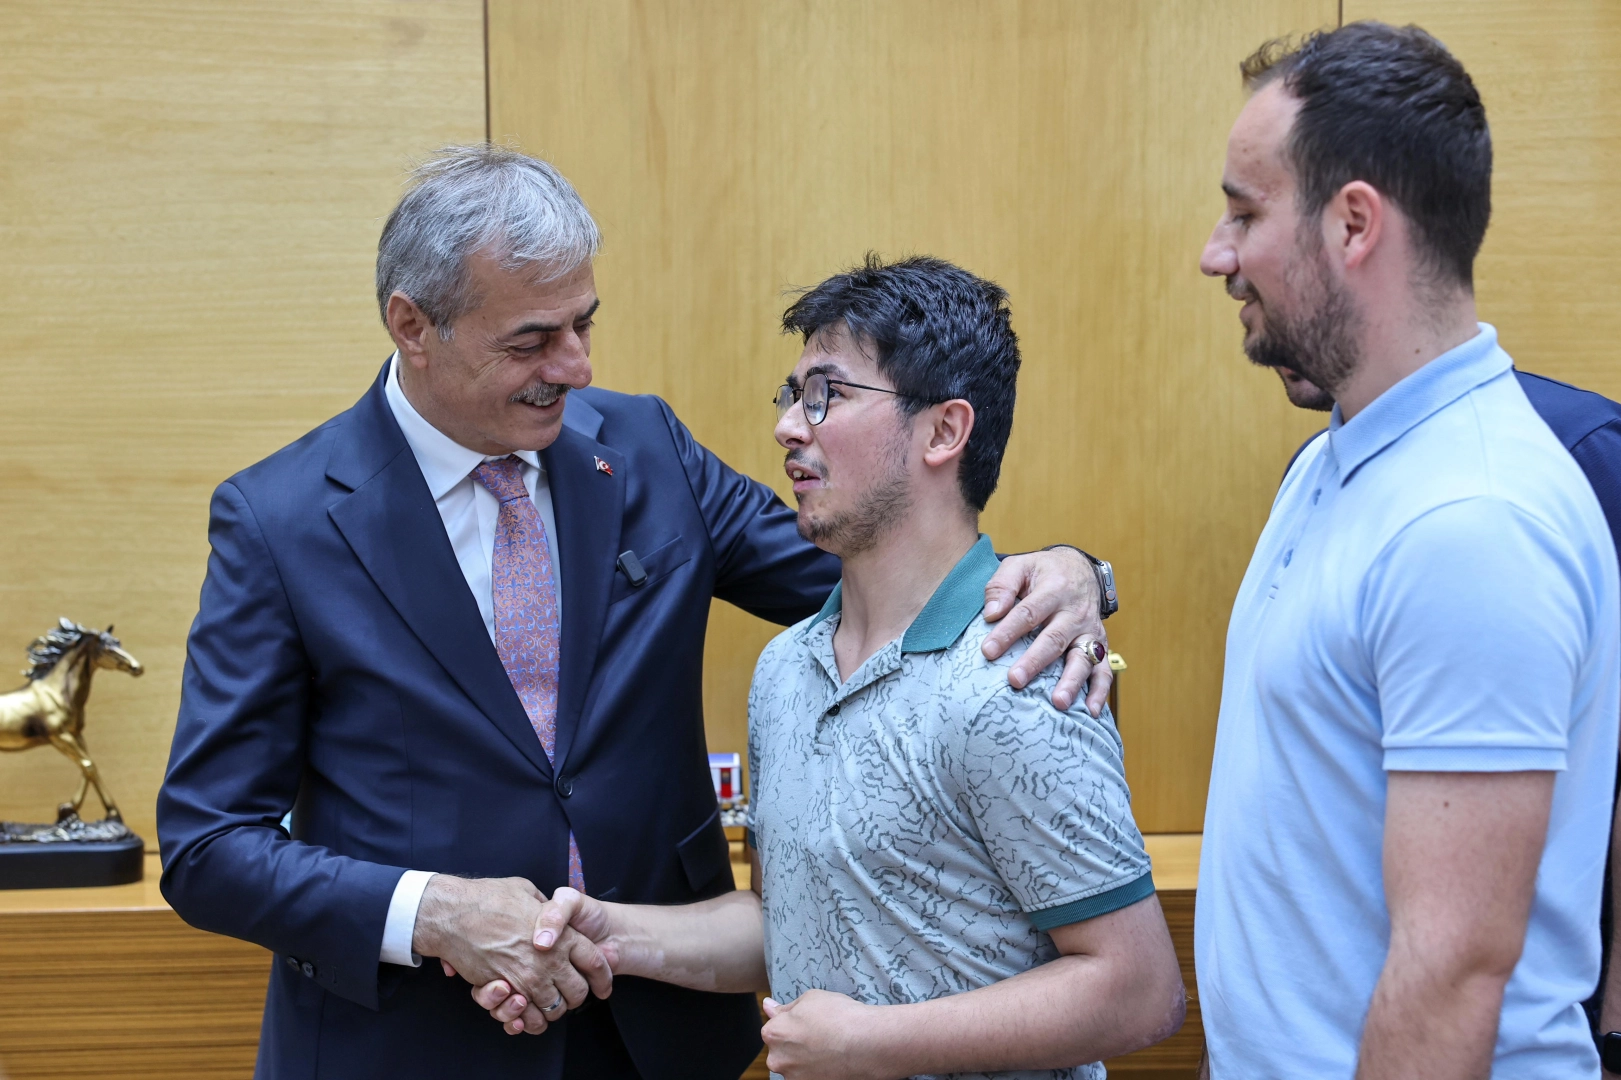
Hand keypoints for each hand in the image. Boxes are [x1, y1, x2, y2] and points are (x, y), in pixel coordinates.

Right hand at [413, 876, 610, 1036]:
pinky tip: (526, 1012)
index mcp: (563, 935)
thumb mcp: (527, 890)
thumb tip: (549, 912)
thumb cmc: (489, 898)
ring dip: (553, 1010)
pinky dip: (529, 1020)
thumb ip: (545, 906)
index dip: (603, 976)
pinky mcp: (506, 991)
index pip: (595, 962)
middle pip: (578, 992)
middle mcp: (550, 960)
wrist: (455, 914)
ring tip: (548, 1004)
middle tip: (570, 994)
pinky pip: (527, 1017)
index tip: (602, 984)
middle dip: (577, 997)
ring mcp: (528, 978)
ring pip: (554, 1009)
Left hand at [761, 990, 889, 1079]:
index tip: (807, 1021)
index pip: (773, 1026)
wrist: (867, 1044)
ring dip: (805, 1058)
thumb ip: (785, 1007)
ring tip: (828, 1048)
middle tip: (819, 1034)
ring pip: (795, 1065)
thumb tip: (768, 1006)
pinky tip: (832, 1060)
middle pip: (781, 1049)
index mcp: (773, 1033)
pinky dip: (817, 1070)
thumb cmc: (839, 1017)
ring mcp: (793, 1077)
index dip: (792, 1022)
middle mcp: (778, 1059)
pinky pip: (808, 1076)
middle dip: (795, 1042)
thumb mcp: (810, 998)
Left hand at [981, 546, 1109, 715]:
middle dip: (1035, 661)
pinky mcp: (1100, 646)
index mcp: (1053, 589)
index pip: (1028, 613)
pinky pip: (1103, 670)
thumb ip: (1002, 585)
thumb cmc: (1041, 573)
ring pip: (1083, 658)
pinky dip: (1100, 691)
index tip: (988, 651)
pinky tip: (1089, 711)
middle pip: (1054, 639)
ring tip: (1058, 702)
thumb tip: (991, 613)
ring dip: (1072, 681)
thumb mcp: (1020, 565)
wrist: (1079, 570)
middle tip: (1015, 680)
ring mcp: (1090, 631)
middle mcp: (1075, 612)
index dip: (1007, 632)